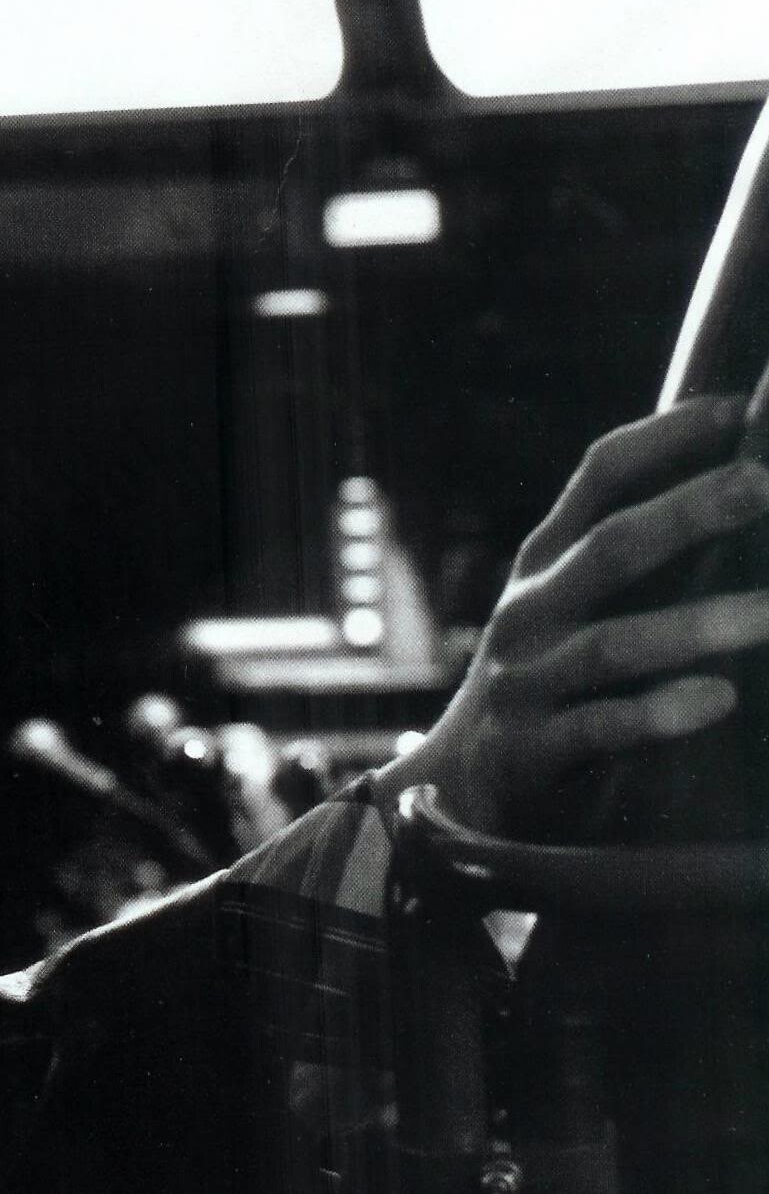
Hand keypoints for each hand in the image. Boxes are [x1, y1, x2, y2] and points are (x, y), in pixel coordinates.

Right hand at [383, 395, 768, 835]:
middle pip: (609, 549)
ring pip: (613, 644)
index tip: (735, 410)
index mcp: (543, 562)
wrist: (455, 783)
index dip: (665, 439)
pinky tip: (719, 699)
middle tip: (763, 484)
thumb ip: (626, 554)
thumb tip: (735, 486)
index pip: (599, 477)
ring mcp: (524, 680)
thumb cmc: (542, 678)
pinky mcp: (528, 750)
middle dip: (689, 513)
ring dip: (696, 625)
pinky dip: (659, 714)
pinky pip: (600, 728)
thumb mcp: (563, 606)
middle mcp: (528, 611)